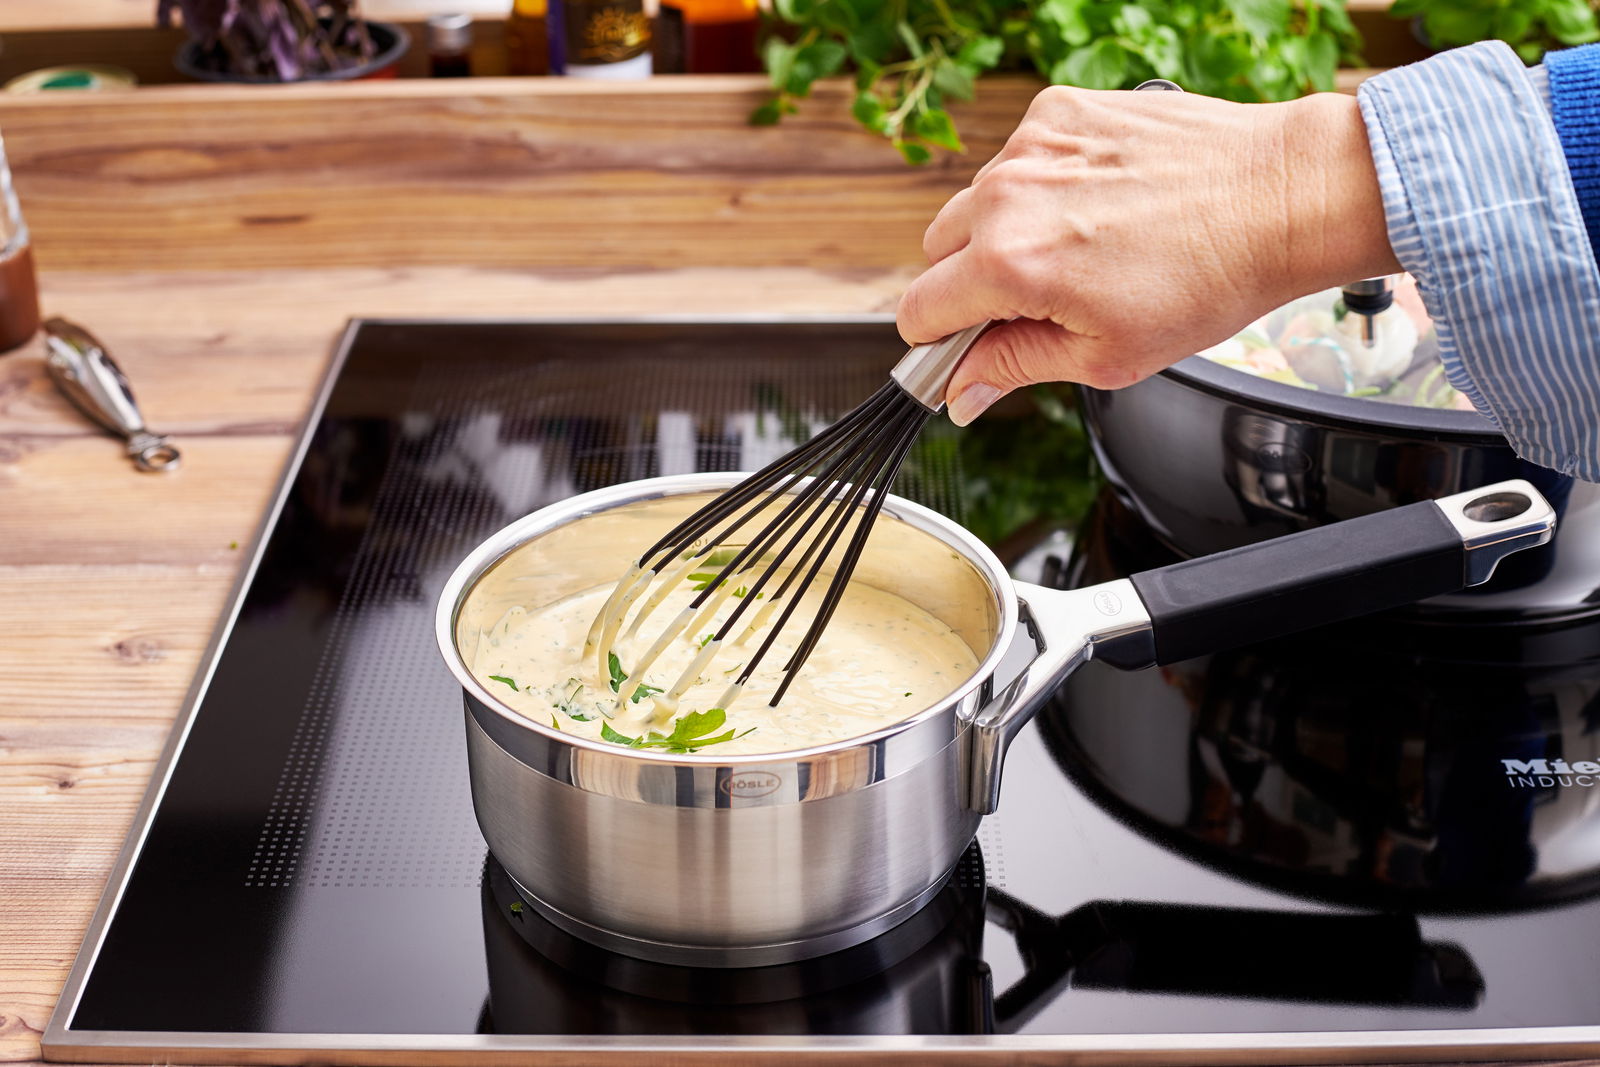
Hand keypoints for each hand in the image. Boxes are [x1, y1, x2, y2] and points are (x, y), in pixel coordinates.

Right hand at [896, 86, 1400, 424]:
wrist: (1280, 197)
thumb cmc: (1209, 278)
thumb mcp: (1105, 356)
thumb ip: (1014, 367)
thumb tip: (962, 392)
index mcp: (1009, 262)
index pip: (918, 311)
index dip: (940, 341)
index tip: (969, 345)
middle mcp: (1008, 193)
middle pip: (937, 252)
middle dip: (972, 282)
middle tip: (1038, 301)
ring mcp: (1033, 143)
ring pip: (977, 203)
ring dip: (1006, 231)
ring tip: (1082, 247)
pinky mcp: (1061, 109)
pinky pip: (1019, 158)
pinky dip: (1043, 184)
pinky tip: (1099, 203)